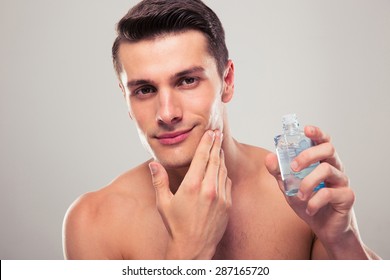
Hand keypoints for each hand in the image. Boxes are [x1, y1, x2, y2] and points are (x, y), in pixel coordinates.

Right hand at [149, 130, 231, 258]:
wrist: (193, 248)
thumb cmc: (176, 226)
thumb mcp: (163, 203)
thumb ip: (159, 181)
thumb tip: (153, 164)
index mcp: (192, 186)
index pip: (202, 156)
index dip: (206, 142)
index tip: (209, 132)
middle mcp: (209, 189)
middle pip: (215, 159)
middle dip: (216, 144)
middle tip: (217, 133)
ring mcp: (221, 197)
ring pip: (223, 170)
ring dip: (220, 157)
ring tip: (218, 148)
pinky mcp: (227, 205)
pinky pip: (227, 182)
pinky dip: (224, 173)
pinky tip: (221, 169)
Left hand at [265, 126, 356, 246]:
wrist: (323, 227)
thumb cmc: (307, 202)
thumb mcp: (288, 187)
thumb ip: (279, 172)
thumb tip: (269, 157)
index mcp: (321, 161)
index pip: (322, 140)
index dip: (316, 132)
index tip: (306, 129)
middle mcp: (334, 167)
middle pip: (328, 149)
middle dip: (308, 154)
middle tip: (294, 167)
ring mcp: (342, 181)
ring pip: (327, 170)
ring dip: (307, 182)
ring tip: (299, 196)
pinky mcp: (347, 196)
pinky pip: (329, 193)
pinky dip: (314, 201)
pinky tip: (309, 209)